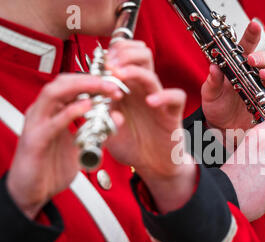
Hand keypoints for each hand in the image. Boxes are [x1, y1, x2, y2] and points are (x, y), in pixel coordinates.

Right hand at [7, 74, 121, 218]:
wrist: (33, 192)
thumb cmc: (52, 167)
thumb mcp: (83, 146)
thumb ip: (99, 132)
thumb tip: (118, 117)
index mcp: (52, 111)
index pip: (71, 85)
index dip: (93, 80)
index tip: (116, 84)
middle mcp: (42, 113)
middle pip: (63, 83)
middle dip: (90, 79)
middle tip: (114, 84)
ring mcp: (36, 124)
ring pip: (53, 93)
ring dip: (81, 88)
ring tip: (103, 89)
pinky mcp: (34, 141)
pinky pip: (52, 122)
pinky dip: (70, 112)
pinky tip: (87, 107)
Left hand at [105, 40, 195, 212]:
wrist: (152, 166)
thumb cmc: (132, 145)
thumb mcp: (107, 126)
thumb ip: (98, 110)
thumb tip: (89, 94)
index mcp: (127, 88)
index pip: (125, 55)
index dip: (112, 53)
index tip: (100, 63)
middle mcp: (143, 90)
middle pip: (142, 54)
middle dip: (124, 53)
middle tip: (110, 66)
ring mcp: (158, 100)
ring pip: (152, 72)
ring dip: (135, 70)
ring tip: (121, 76)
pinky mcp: (172, 114)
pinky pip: (176, 97)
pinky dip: (164, 96)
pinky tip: (150, 102)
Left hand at [201, 21, 264, 137]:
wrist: (222, 129)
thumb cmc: (216, 108)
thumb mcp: (210, 95)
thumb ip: (212, 82)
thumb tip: (213, 68)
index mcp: (237, 68)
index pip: (245, 47)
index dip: (252, 35)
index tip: (254, 25)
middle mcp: (252, 75)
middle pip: (264, 60)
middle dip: (261, 58)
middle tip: (253, 61)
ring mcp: (262, 88)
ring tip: (264, 76)